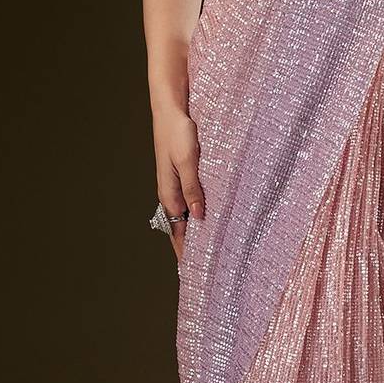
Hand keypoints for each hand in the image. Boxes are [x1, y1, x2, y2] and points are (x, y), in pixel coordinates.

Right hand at [152, 100, 204, 262]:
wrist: (170, 109)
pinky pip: (192, 200)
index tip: (194, 273)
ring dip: (198, 230)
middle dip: (193, 247)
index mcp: (170, 194)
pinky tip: (212, 216)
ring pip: (187, 214)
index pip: (177, 232)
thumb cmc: (178, 132)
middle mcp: (171, 193)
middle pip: (182, 227)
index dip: (185, 252)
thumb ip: (193, 188)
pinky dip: (200, 212)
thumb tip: (198, 217)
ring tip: (213, 248)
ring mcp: (177, 184)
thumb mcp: (188, 161)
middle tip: (209, 268)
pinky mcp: (185, 174)